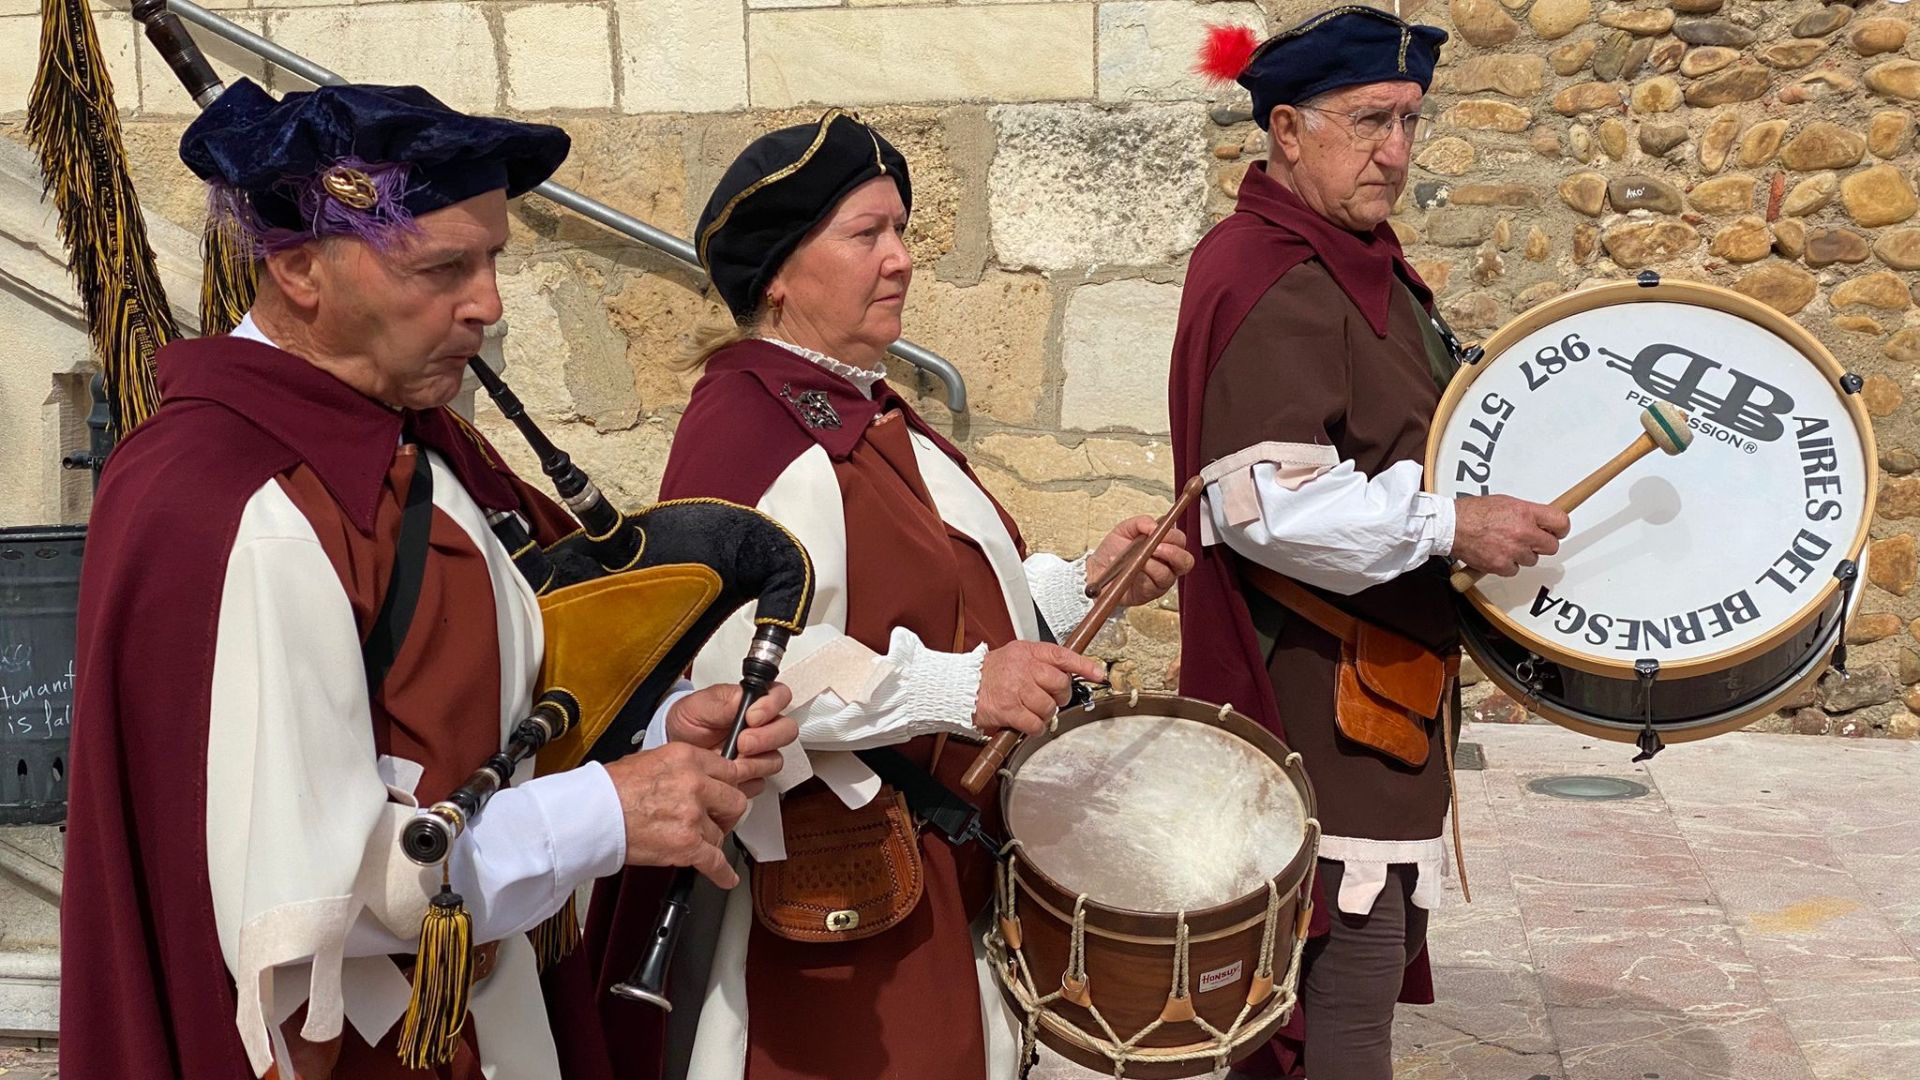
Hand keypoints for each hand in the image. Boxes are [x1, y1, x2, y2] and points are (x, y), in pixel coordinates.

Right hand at [602, 739, 786, 887]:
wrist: (592, 813)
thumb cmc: (610, 788)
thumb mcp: (650, 760)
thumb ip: (680, 768)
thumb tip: (694, 776)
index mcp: (687, 758)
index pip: (728, 770)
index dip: (728, 786)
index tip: (727, 793)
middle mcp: (695, 784)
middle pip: (734, 801)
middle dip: (726, 814)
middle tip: (718, 819)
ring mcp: (693, 815)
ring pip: (720, 834)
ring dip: (709, 841)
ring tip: (694, 842)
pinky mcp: (687, 845)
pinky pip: (716, 862)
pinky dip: (722, 873)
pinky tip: (725, 877)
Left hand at [665, 682, 797, 785]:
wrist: (674, 747)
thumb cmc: (688, 721)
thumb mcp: (698, 706)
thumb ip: (722, 704)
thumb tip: (742, 702)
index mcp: (753, 702)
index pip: (780, 696)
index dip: (772, 706)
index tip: (752, 717)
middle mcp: (762, 727)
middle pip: (787, 730)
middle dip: (766, 738)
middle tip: (743, 742)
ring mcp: (759, 753)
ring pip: (776, 759)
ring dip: (755, 762)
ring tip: (732, 761)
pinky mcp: (751, 775)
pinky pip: (761, 782)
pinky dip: (745, 781)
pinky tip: (731, 775)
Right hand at [974, 641, 1105, 736]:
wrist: (962, 686)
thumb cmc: (990, 672)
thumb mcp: (1016, 655)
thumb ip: (1041, 661)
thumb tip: (1070, 671)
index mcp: (1028, 652)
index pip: (1063, 655)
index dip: (1084, 665)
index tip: (1098, 674)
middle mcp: (1024, 668)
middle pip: (1060, 684)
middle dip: (1060, 696)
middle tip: (1050, 699)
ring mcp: (1016, 689)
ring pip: (1049, 707)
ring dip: (1044, 714)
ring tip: (1032, 710)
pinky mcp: (1009, 710)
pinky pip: (1035, 723)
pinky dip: (1035, 728)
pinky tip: (1027, 723)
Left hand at [1086, 516, 1195, 606]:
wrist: (1097, 569)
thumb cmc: (1113, 550)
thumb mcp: (1125, 529)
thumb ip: (1141, 522)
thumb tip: (1154, 525)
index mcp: (1164, 546)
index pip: (1180, 541)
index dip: (1173, 537)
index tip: (1160, 533)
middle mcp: (1167, 564)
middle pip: (1185, 561)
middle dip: (1173, 553)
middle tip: (1156, 548)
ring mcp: (1160, 581)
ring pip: (1168, 575)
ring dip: (1153, 565)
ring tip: (1139, 559)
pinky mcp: (1150, 593)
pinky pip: (1153, 586)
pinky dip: (1142, 576)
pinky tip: (1131, 569)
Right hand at [1451, 495, 1569, 577]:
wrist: (1451, 526)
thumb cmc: (1472, 513)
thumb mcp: (1505, 502)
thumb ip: (1526, 512)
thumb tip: (1540, 519)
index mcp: (1525, 513)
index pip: (1561, 522)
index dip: (1561, 529)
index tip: (1557, 531)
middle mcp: (1522, 532)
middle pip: (1551, 546)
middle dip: (1542, 544)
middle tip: (1531, 540)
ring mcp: (1513, 551)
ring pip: (1532, 559)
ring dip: (1522, 555)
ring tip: (1506, 545)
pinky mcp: (1502, 566)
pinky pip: (1515, 570)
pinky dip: (1507, 565)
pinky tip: (1497, 554)